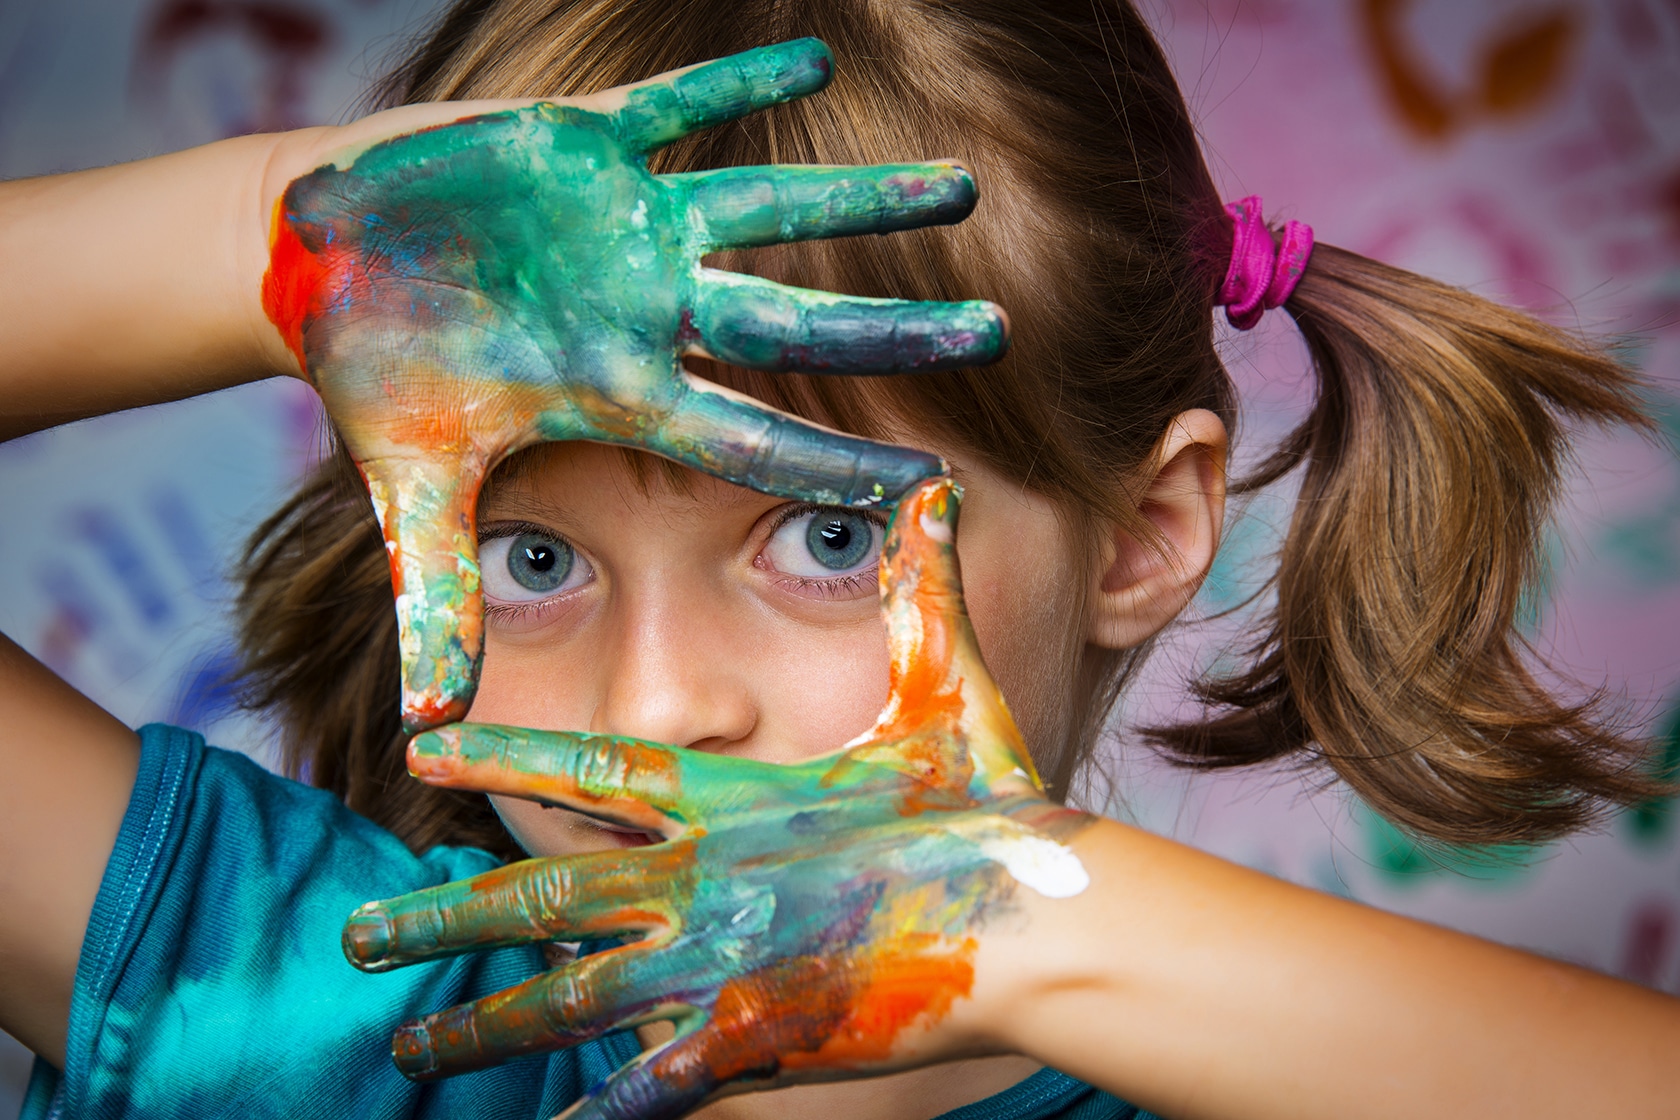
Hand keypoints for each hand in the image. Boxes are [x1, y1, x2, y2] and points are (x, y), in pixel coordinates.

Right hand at [260, 39, 1008, 730]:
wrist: (322, 263)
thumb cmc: (375, 370)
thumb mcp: (408, 481)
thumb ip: (435, 588)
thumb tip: (429, 724)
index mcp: (618, 392)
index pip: (750, 437)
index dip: (838, 463)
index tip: (934, 486)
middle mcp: (645, 310)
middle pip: (797, 327)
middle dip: (896, 331)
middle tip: (1000, 331)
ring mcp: (626, 228)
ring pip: (767, 209)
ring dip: (861, 197)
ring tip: (963, 182)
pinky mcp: (582, 144)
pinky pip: (677, 103)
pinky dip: (737, 79)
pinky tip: (818, 63)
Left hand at [341, 477, 1093, 1119]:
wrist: (1037, 916)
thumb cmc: (990, 799)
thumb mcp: (946, 683)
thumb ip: (921, 589)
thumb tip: (934, 484)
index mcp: (732, 797)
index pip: (588, 770)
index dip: (497, 757)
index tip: (419, 754)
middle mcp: (703, 880)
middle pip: (543, 901)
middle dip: (440, 918)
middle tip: (353, 938)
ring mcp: (720, 967)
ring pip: (571, 1004)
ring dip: (486, 1027)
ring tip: (408, 1049)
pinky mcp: (758, 1043)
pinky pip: (655, 1087)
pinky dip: (598, 1115)